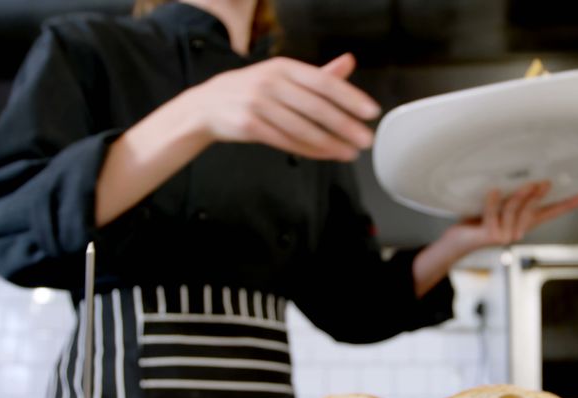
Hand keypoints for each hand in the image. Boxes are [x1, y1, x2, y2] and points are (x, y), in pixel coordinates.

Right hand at [184, 53, 378, 160]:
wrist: (207, 105)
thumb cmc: (251, 90)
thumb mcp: (283, 75)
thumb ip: (317, 74)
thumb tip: (348, 63)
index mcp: (284, 67)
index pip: (324, 82)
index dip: (350, 97)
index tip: (371, 111)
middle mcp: (271, 82)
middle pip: (316, 107)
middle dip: (345, 125)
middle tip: (365, 138)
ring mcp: (258, 104)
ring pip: (302, 128)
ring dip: (330, 143)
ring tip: (350, 152)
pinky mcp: (249, 125)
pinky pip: (287, 142)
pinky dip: (310, 150)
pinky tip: (327, 154)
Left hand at [443, 181, 577, 252]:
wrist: (459, 240)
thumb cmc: (479, 218)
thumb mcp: (499, 203)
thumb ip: (512, 194)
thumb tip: (525, 172)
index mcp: (525, 221)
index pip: (551, 212)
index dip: (568, 204)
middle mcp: (518, 230)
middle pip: (533, 209)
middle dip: (539, 195)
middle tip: (545, 182)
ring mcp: (505, 234)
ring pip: (514, 210)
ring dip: (519, 196)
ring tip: (524, 183)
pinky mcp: (490, 235)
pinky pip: (492, 212)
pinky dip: (492, 200)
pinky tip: (493, 189)